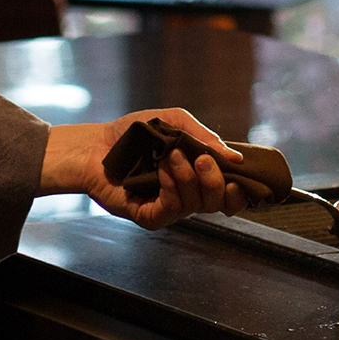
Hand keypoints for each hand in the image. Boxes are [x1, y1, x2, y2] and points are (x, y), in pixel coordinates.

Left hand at [41, 107, 250, 229]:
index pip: (231, 192)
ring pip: (197, 205)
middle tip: (201, 158)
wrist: (97, 144)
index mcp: (200, 175)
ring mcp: (170, 208)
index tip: (239, 173)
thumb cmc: (136, 133)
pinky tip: (160, 173)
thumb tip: (236, 158)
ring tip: (170, 155)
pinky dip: (171, 189)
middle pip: (220, 202)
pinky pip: (172, 211)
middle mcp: (189, 194)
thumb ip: (205, 138)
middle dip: (215, 180)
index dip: (242, 188)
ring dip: (187, 177)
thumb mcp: (174, 123)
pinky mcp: (150, 217)